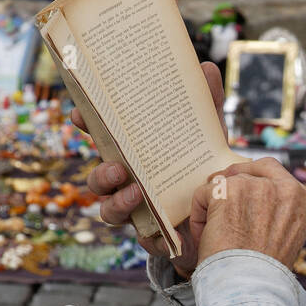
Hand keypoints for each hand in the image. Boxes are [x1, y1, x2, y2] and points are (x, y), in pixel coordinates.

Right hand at [82, 61, 227, 279]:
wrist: (226, 218)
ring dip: (117, 200)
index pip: (104, 140)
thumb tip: (206, 68)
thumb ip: (207, 104)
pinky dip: (150, 234)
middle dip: (101, 171)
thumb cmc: (206, 170)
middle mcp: (130, 183)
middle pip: (100, 177)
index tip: (79, 113)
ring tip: (136, 189)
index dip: (87, 126)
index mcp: (137, 155)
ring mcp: (138, 211)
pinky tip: (161, 227)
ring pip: (109, 208)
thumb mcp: (210, 136)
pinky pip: (142, 237)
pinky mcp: (153, 235)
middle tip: (118, 165)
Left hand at [188, 157, 305, 269]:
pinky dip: (200, 213)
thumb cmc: (265, 273)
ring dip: (216, 204)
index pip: (280, 177)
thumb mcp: (286, 237)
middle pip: (254, 169)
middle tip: (219, 191)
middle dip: (235, 178)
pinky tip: (206, 235)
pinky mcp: (230, 191)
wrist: (250, 288)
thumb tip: (252, 199)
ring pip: (228, 182)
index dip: (259, 182)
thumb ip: (278, 213)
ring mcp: (259, 187)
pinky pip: (205, 192)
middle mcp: (289, 190)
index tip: (246, 192)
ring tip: (214, 233)